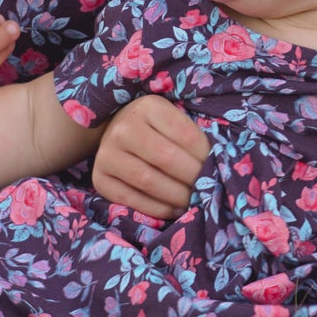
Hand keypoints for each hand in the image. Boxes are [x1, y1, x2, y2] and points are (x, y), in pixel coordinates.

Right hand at [91, 94, 206, 218]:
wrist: (113, 131)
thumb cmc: (155, 128)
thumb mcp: (172, 120)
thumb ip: (191, 137)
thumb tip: (216, 166)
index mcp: (147, 107)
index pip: (186, 136)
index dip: (206, 157)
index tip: (217, 168)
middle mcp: (122, 128)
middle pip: (167, 159)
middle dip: (193, 178)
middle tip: (208, 189)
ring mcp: (106, 154)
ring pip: (149, 181)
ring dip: (177, 196)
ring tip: (194, 200)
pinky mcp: (99, 179)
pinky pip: (132, 200)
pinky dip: (158, 209)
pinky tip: (174, 209)